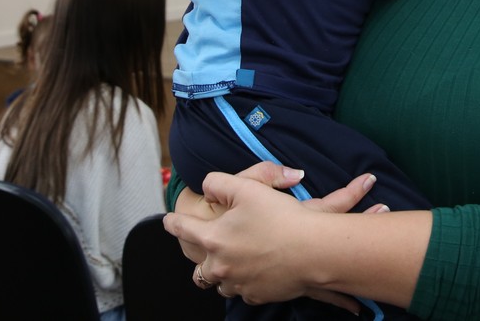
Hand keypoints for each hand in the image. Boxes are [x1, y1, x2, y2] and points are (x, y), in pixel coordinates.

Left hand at [167, 164, 378, 310]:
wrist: (312, 251)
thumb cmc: (279, 217)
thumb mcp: (247, 187)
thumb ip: (219, 183)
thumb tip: (207, 187)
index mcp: (213, 239)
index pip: (183, 229)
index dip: (173, 223)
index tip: (167, 220)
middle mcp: (220, 266)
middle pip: (198, 268)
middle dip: (199, 257)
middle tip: (205, 248)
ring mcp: (238, 284)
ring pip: (220, 283)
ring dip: (222, 273)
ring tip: (231, 262)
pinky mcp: (257, 295)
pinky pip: (242, 292)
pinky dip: (244, 283)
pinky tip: (255, 272)